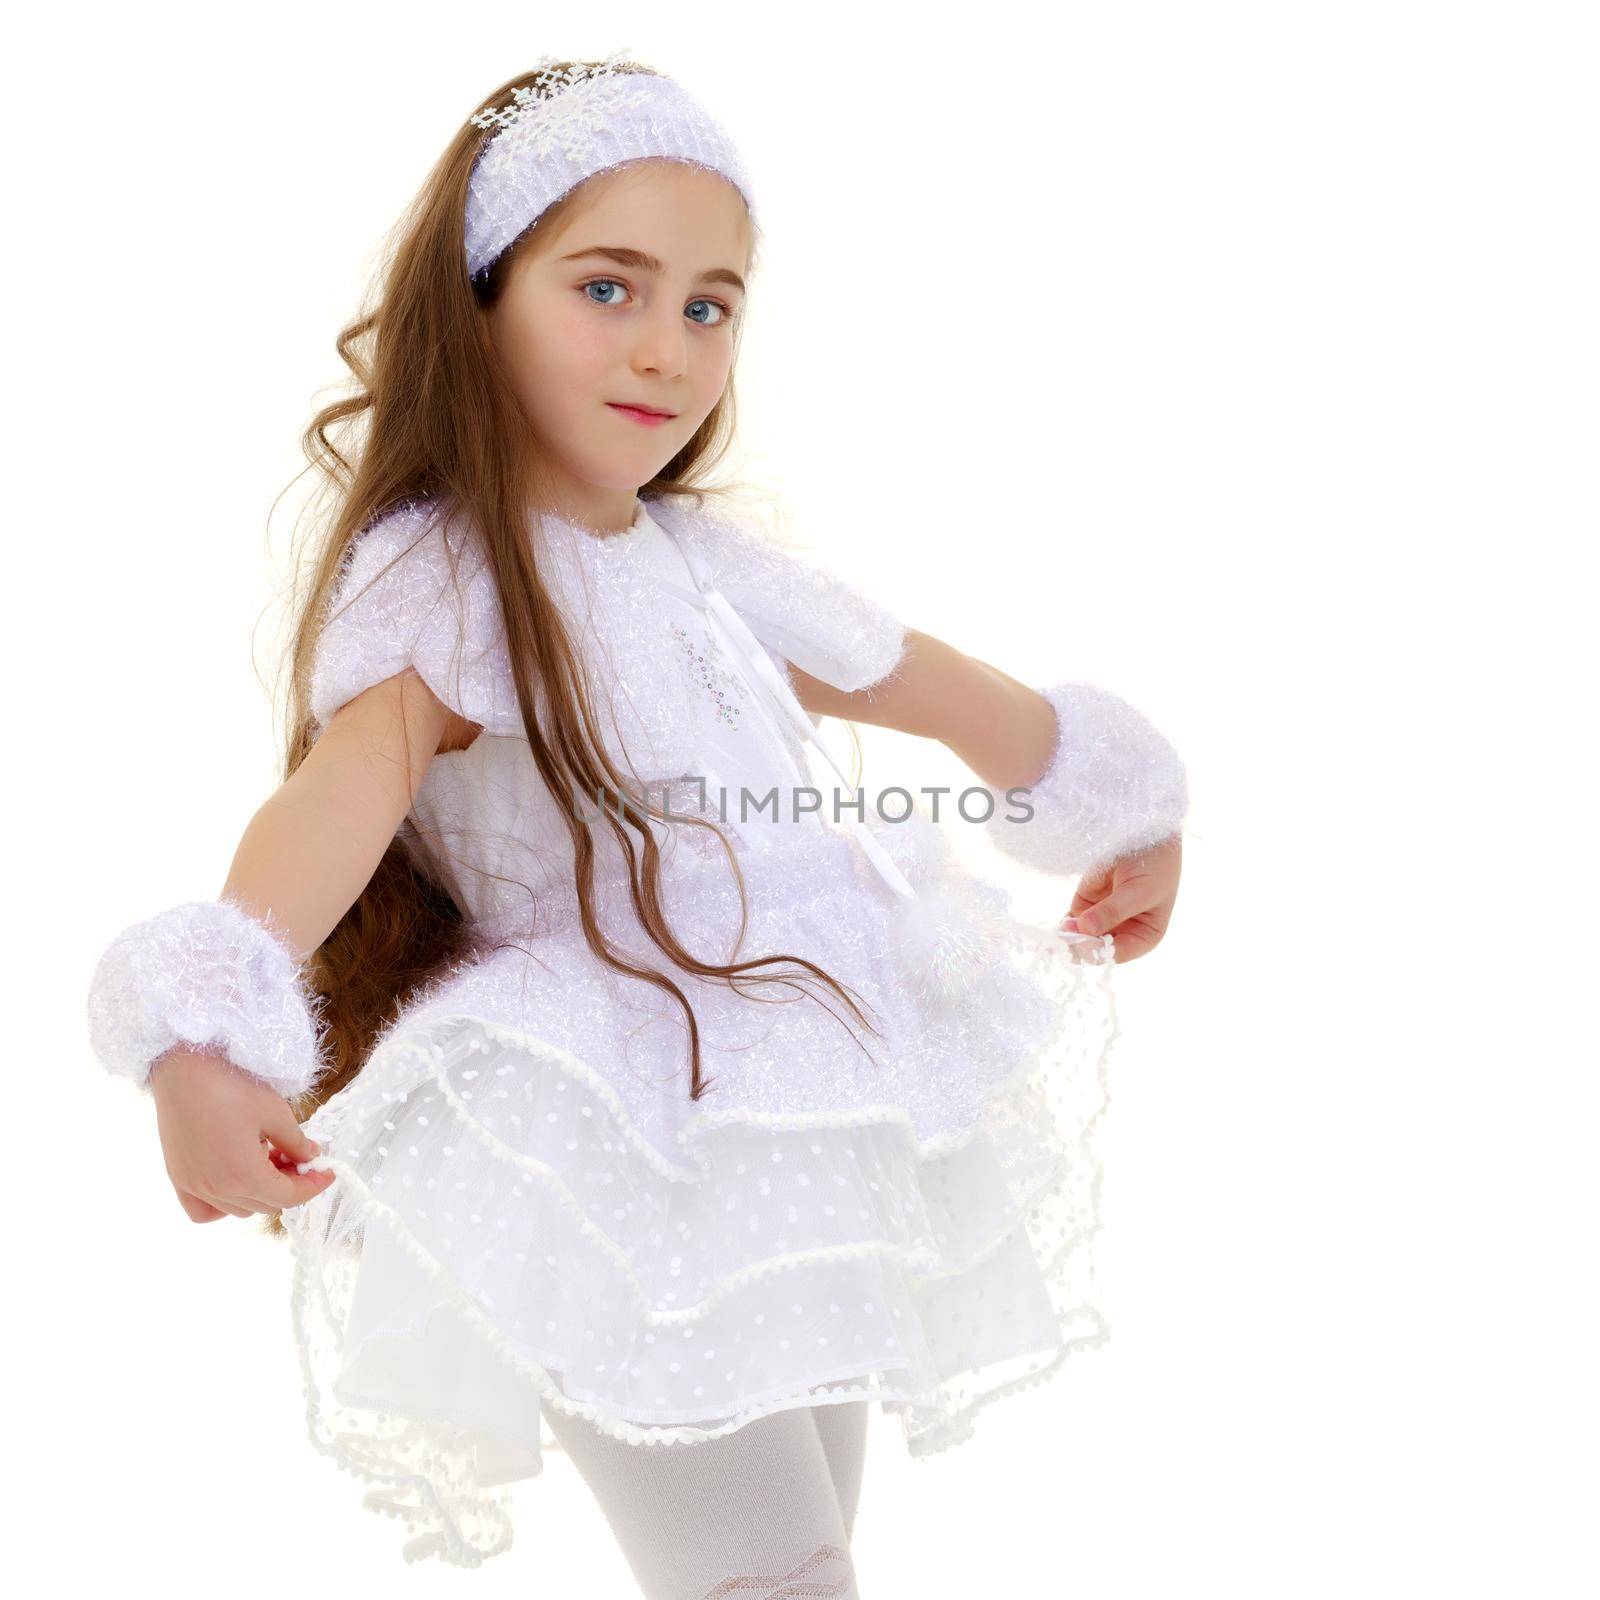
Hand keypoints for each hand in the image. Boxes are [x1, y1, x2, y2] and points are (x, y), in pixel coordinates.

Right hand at [148, 1047, 336, 1222]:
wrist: (183, 1069)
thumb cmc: (230, 1086)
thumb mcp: (275, 1113)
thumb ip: (297, 1142)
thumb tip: (311, 1157)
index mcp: (244, 1176)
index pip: (288, 1197)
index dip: (312, 1186)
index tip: (327, 1171)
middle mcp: (216, 1190)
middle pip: (265, 1204)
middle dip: (290, 1185)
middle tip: (300, 1157)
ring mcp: (193, 1186)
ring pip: (238, 1208)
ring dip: (260, 1192)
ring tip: (269, 1158)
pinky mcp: (178, 1177)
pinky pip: (203, 1210)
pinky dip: (223, 1204)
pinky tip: (235, 1179)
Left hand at [1060, 832, 1181, 962]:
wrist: (1144, 835)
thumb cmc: (1154, 866)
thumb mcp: (1139, 890)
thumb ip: (1113, 910)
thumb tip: (1085, 928)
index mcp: (1143, 937)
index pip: (1117, 953)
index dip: (1098, 951)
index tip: (1081, 939)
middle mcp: (1122, 934)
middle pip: (1095, 949)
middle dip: (1077, 947)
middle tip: (1060, 940)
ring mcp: (1101, 920)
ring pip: (1080, 939)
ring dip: (1064, 939)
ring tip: (1049, 938)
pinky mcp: (1084, 906)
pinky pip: (1070, 923)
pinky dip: (1060, 927)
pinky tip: (1049, 930)